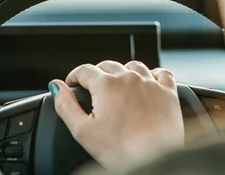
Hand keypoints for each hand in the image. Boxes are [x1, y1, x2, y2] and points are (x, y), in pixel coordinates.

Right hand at [50, 60, 183, 168]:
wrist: (156, 160)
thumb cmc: (121, 150)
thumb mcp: (83, 131)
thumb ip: (65, 105)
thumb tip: (56, 86)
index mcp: (106, 84)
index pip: (84, 70)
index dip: (75, 76)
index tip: (72, 84)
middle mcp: (129, 77)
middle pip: (107, 65)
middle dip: (96, 75)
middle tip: (92, 89)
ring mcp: (151, 83)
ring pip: (133, 66)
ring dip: (122, 72)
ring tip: (118, 86)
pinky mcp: (168, 92)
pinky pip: (161, 73)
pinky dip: (152, 75)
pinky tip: (148, 84)